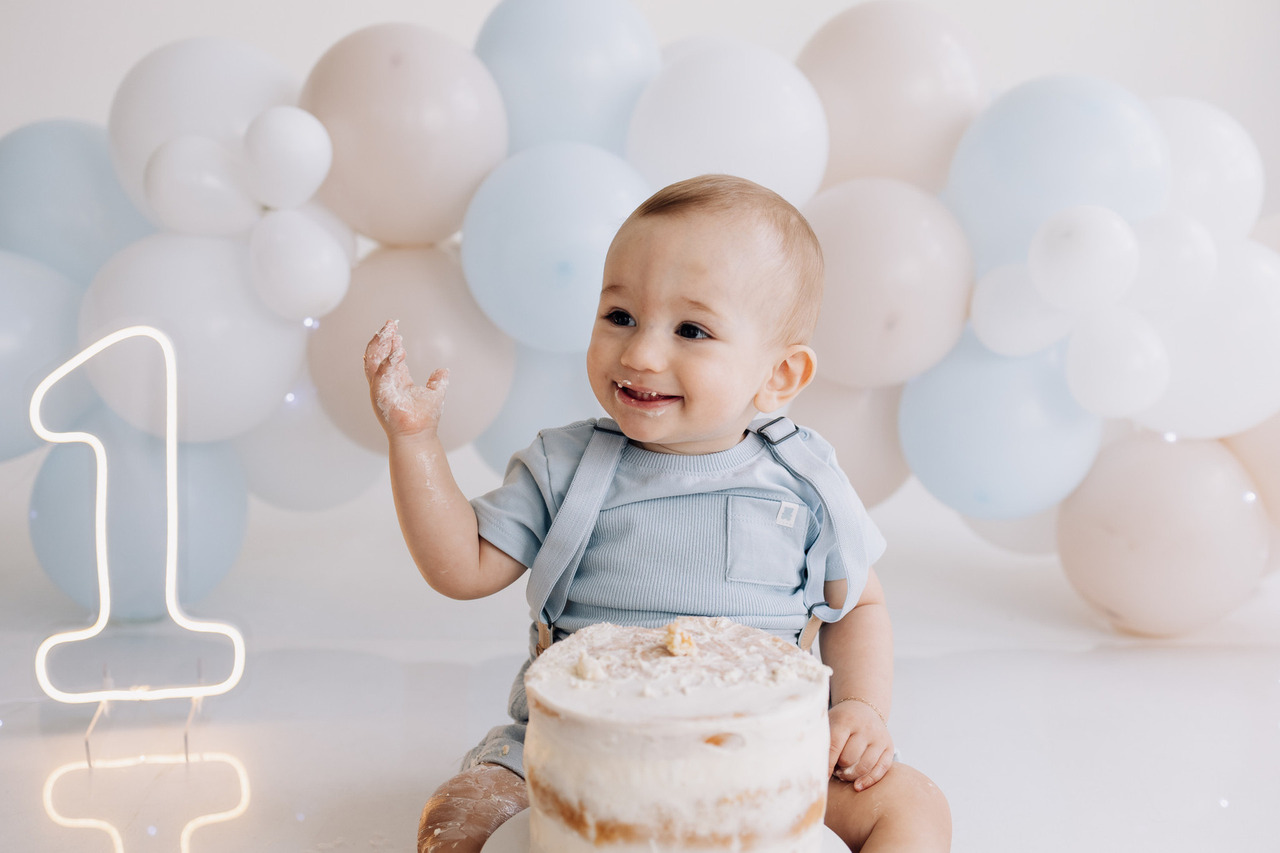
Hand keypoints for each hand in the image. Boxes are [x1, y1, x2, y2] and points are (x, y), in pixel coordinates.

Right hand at [363, 320, 448, 438]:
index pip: (389, 356)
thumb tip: (443, 370)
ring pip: (372, 361)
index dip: (391, 341)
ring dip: (379, 345)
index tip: (395, 326)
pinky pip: (381, 375)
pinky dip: (387, 362)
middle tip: (389, 323)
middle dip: (382, 338)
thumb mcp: (435, 394)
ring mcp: (380, 388)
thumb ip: (437, 381)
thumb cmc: (424, 419)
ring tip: (387, 330)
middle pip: (377, 355)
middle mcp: (384, 383)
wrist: (419, 436)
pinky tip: (397, 350)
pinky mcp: (380, 396)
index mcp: (395, 381)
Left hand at [828, 698, 893, 791]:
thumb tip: (808, 766)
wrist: (864, 708)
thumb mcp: (829, 722)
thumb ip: (820, 741)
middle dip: (838, 769)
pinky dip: (868, 781)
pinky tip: (857, 786)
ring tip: (842, 773)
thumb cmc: (840, 721)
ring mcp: (879, 737)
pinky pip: (881, 770)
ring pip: (864, 766)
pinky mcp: (889, 747)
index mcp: (845, 719)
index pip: (834, 746)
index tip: (819, 778)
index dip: (826, 765)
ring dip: (851, 776)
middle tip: (833, 769)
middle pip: (849, 758)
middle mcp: (865, 727)